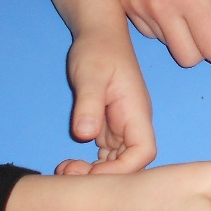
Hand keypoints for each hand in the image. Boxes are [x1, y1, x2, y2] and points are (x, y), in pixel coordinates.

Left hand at [56, 23, 155, 175]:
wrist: (98, 35)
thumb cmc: (98, 51)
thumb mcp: (90, 74)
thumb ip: (89, 104)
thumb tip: (85, 135)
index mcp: (136, 112)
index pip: (144, 151)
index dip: (123, 169)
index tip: (93, 171)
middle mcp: (133, 124)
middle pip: (131, 163)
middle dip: (104, 176)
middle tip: (70, 172)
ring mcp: (122, 127)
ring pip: (117, 162)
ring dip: (95, 173)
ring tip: (66, 170)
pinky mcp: (110, 127)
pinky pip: (106, 155)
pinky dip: (92, 165)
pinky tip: (71, 164)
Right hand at [117, 0, 210, 68]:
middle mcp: (161, 9)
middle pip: (190, 57)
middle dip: (210, 48)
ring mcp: (138, 7)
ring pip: (170, 45)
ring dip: (187, 36)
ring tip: (194, 2)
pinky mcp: (125, 3)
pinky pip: (150, 32)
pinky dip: (167, 26)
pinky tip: (173, 0)